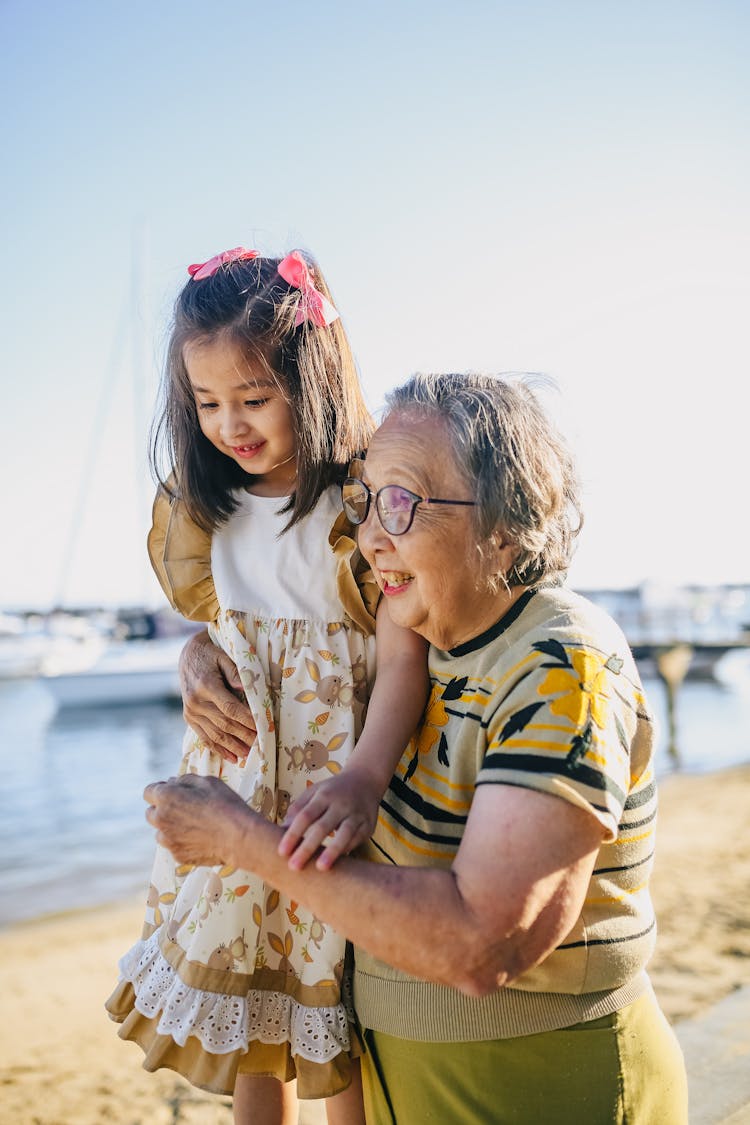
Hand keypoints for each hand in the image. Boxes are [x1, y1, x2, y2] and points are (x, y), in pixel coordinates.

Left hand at [144, 775, 250, 864]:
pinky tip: (200, 837)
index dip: (160, 790)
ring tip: (193, 825)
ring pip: (160, 832)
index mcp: (166, 797)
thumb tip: (173, 783)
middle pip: (150, 813)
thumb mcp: (207, 781)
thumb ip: (185, 780)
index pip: (149, 792)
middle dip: (162, 809)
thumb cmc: (225, 805)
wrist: (238, 836)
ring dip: (170, 827)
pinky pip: (174, 846)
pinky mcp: (177, 855)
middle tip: (183, 808)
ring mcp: (168, 840)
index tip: (171, 792)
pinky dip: (182, 842)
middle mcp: (161, 819)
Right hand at [180, 630, 256, 762]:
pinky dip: (218, 749)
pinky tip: (231, 758)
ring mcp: (191, 712)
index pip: (230, 708)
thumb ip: (235, 672)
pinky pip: (204, 737)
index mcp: (206, 685)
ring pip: (215, 734)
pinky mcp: (189, 718)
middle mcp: (196, 701)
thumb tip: (246, 687)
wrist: (188, 656)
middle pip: (224, 724)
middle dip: (244, 736)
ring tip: (249, 755)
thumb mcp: (223, 656)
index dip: (247, 720)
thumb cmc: (211, 654)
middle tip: (261, 745)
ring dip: (233, 746)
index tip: (262, 728)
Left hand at [278, 768, 380, 871]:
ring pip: (345, 833)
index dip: (293, 834)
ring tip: (320, 868)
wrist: (365, 780)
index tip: (281, 852)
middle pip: (322, 827)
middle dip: (308, 848)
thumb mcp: (314, 792)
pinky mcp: (368, 825)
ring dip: (332, 851)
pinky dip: (346, 850)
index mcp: (323, 795)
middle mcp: (340, 804)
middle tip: (294, 867)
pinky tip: (337, 864)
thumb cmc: (332, 791)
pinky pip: (357, 840)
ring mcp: (356, 814)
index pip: (305, 816)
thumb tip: (281, 831)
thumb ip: (298, 809)